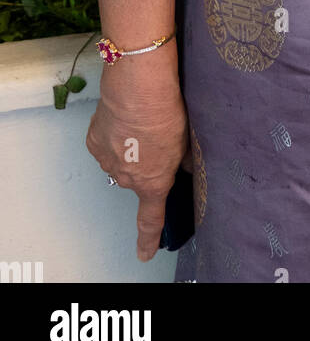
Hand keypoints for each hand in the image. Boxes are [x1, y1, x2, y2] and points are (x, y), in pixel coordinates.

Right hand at [86, 47, 189, 260]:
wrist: (138, 85)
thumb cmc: (167, 110)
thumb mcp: (185, 138)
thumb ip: (182, 159)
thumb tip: (182, 165)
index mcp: (153, 182)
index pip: (150, 219)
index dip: (148, 239)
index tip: (144, 255)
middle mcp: (127, 178)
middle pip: (136, 179)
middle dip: (144, 164)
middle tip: (155, 137)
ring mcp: (107, 160)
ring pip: (119, 161)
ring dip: (128, 148)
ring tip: (139, 122)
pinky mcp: (93, 142)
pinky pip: (106, 145)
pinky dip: (114, 135)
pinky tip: (124, 118)